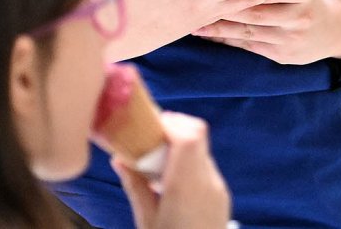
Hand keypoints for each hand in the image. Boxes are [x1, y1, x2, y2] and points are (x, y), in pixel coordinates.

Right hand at [114, 111, 230, 228]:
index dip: (171, 123)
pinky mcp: (221, 193)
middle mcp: (208, 181)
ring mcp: (218, 186)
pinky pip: (206, 165)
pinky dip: (189, 161)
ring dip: (180, 145)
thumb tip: (119, 159)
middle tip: (148, 139)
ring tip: (156, 160)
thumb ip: (135, 186)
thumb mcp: (146, 220)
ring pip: (202, 149)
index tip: (148, 126)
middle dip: (173, 129)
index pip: (190, 136)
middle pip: (197, 135)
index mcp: (187, 187)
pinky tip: (170, 177)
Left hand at [192, 0, 340, 65]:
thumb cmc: (309, 0)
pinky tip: (211, 36)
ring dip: (221, 27)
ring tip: (196, 23)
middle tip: (198, 1)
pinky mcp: (284, 55)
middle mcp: (298, 17)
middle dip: (226, 7)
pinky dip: (230, 40)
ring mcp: (290, 38)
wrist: (336, 31)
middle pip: (256, 10)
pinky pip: (251, 46)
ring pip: (248, 31)